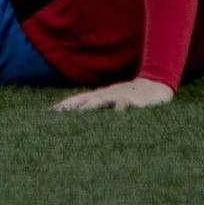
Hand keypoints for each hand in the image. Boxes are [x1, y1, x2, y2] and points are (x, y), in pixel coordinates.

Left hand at [52, 78, 174, 112]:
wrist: (154, 88)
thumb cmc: (128, 98)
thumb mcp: (110, 101)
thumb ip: (96, 107)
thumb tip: (78, 117)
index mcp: (99, 97)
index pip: (77, 100)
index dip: (64, 106)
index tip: (49, 114)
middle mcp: (105, 96)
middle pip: (85, 100)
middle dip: (72, 107)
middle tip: (58, 115)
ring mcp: (118, 97)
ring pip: (101, 101)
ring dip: (91, 107)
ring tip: (80, 114)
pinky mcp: (134, 102)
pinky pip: (124, 105)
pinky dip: (118, 109)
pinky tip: (115, 115)